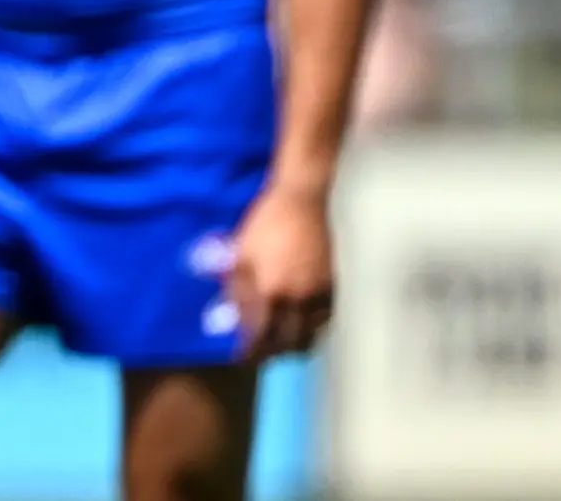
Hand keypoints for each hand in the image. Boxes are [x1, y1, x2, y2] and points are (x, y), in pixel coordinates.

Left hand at [226, 181, 335, 357]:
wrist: (304, 201)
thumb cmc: (266, 224)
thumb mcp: (240, 253)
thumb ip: (234, 290)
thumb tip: (226, 320)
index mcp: (271, 292)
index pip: (259, 336)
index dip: (248, 352)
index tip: (239, 359)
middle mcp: (299, 301)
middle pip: (287, 344)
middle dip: (272, 354)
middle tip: (260, 355)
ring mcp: (320, 296)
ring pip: (308, 336)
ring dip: (293, 345)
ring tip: (278, 344)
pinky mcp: (335, 288)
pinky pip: (323, 321)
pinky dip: (311, 330)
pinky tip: (300, 326)